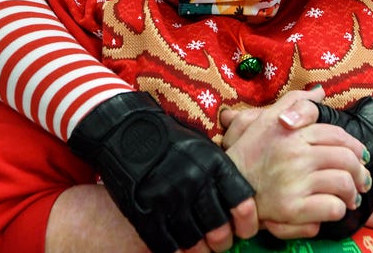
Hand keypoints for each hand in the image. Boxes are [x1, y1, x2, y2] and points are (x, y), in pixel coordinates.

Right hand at [68, 91, 256, 252]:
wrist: (126, 131)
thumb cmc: (169, 139)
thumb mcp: (202, 145)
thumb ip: (220, 172)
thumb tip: (241, 200)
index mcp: (213, 163)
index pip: (241, 201)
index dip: (246, 221)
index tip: (244, 229)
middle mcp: (194, 181)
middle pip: (218, 228)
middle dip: (222, 241)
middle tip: (220, 242)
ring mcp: (169, 198)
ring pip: (193, 241)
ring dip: (199, 250)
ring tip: (200, 248)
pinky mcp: (144, 212)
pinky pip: (165, 244)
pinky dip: (175, 251)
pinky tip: (179, 249)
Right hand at [221, 89, 371, 238]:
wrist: (225, 189)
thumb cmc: (247, 154)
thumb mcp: (265, 120)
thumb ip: (293, 102)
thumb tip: (320, 92)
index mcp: (291, 132)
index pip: (336, 135)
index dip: (354, 146)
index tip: (360, 156)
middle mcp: (295, 154)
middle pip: (346, 159)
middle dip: (359, 171)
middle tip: (361, 180)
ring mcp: (294, 182)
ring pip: (343, 183)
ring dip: (352, 192)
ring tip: (351, 197)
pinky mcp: (292, 209)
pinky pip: (332, 208)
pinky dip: (338, 210)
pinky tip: (334, 208)